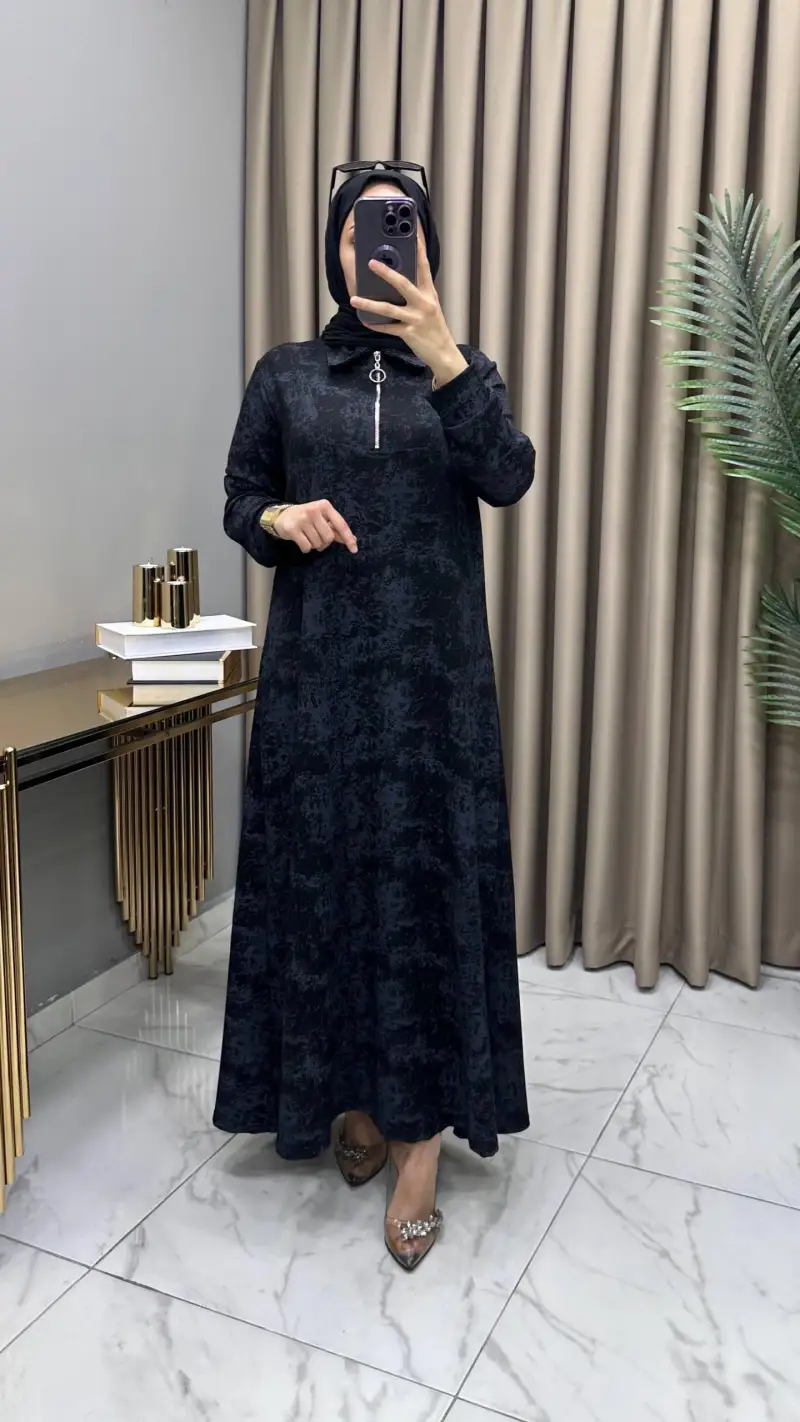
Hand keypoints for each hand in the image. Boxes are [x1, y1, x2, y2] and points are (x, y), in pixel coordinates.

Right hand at [275, 500, 357, 554]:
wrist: (281, 516)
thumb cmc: (306, 518)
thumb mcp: (322, 519)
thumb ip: (336, 529)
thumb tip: (354, 540)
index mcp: (325, 506)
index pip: (340, 525)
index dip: (348, 538)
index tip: (354, 550)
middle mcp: (314, 510)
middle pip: (329, 538)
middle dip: (324, 543)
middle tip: (317, 537)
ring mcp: (302, 519)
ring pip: (318, 544)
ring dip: (314, 545)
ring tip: (308, 537)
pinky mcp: (292, 529)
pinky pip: (307, 547)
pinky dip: (306, 548)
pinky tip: (301, 540)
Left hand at [350, 233, 468, 386]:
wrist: (444, 352)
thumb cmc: (434, 327)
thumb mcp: (430, 306)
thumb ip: (416, 292)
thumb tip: (396, 280)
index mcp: (429, 293)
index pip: (423, 266)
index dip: (418, 249)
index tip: (412, 234)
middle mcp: (424, 303)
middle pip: (403, 283)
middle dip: (386, 272)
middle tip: (371, 263)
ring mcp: (416, 319)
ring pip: (389, 308)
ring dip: (369, 304)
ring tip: (354, 298)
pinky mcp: (409, 334)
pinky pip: (388, 327)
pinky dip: (376, 324)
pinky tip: (365, 320)